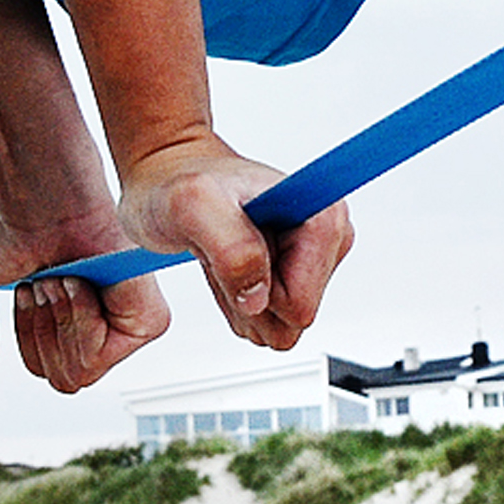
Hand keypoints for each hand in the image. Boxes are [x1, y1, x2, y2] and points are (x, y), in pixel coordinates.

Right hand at [0, 202, 171, 392]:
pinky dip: (77, 320)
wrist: (44, 200)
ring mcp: (134, 326)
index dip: (29, 336)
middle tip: (47, 282)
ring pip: (80, 372)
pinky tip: (80, 282)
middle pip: (66, 380)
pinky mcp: (149, 320)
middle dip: (43, 332)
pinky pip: (98, 356)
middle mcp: (111, 327)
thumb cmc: (15, 225)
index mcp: (79, 321)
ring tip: (65, 277)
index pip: (49, 372)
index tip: (30, 287)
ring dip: (58, 321)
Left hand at [114, 136, 353, 349]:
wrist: (174, 179)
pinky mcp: (298, 273)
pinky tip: (229, 264)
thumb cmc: (185, 185)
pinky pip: (272, 320)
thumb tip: (258, 298)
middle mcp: (329, 234)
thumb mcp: (194, 205)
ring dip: (242, 298)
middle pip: (295, 316)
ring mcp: (315, 256)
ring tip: (223, 256)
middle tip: (223, 254)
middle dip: (251, 297)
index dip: (260, 290)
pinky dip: (240, 298)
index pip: (302, 301)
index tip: (238, 252)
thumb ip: (232, 249)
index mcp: (323, 215)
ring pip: (283, 325)